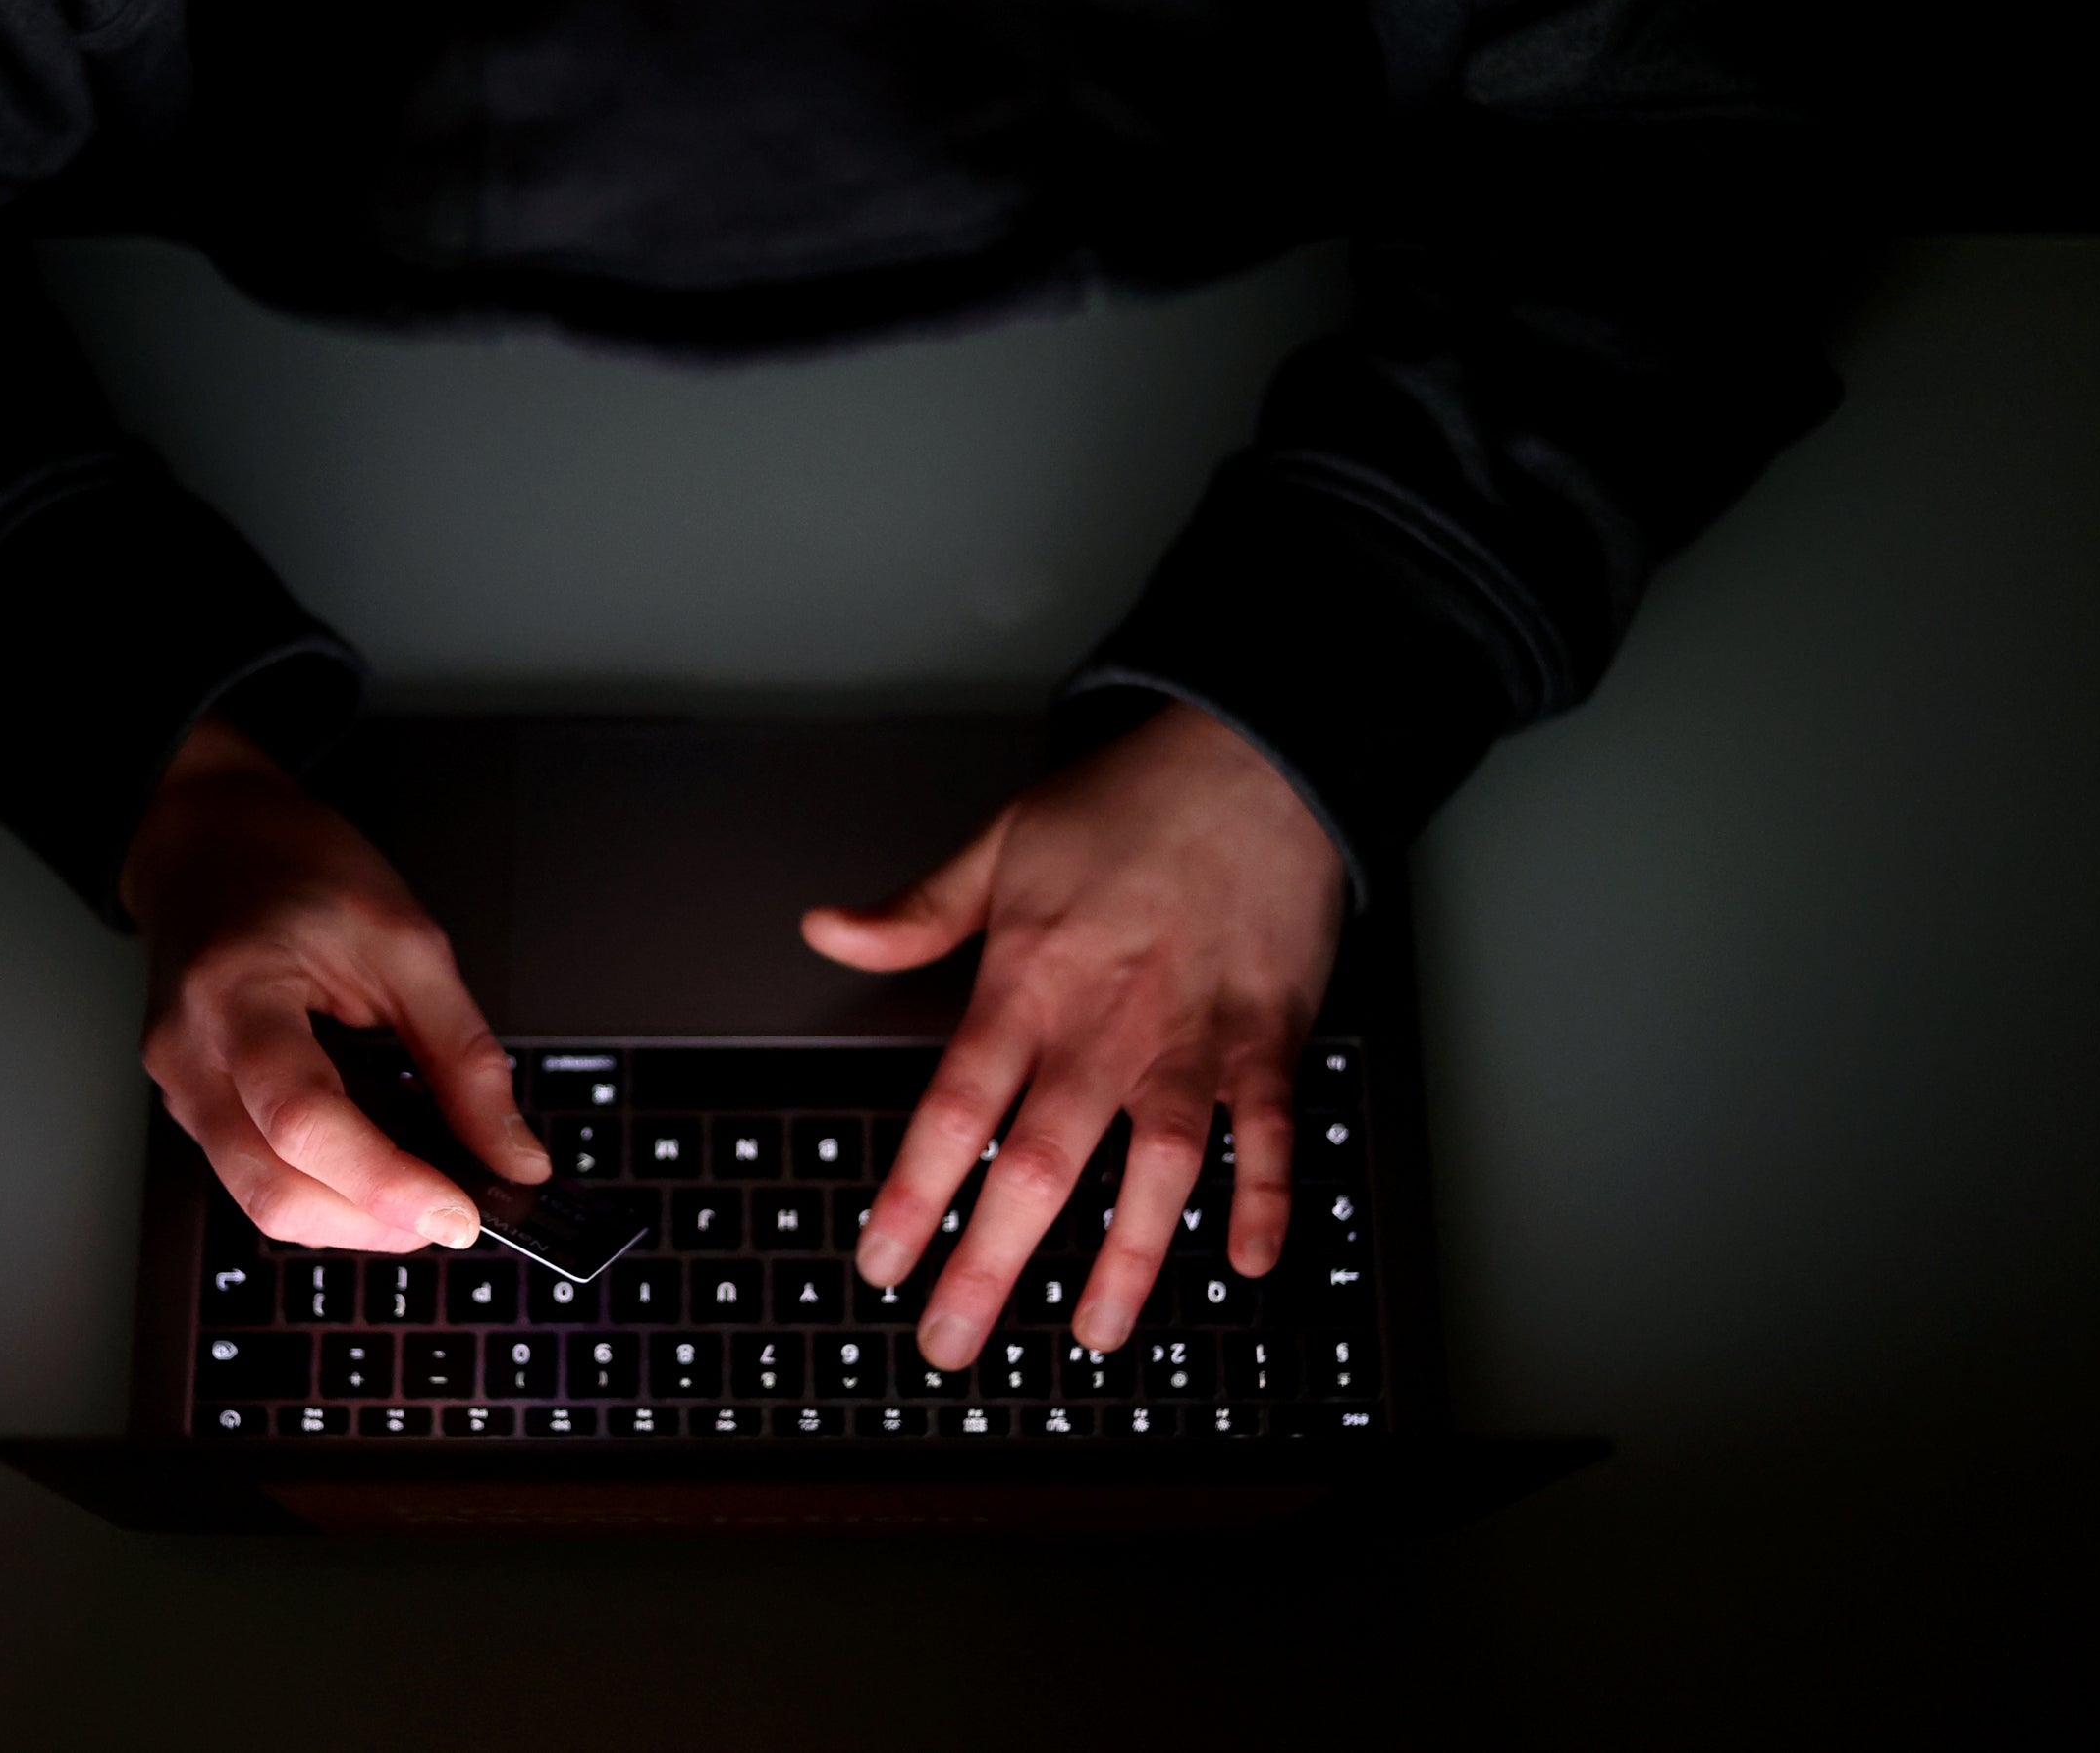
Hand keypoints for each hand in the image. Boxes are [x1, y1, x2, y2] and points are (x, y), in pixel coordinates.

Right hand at [121, 716, 548, 1251]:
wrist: (207, 839)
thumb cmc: (294, 869)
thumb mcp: (407, 941)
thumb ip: (463, 1058)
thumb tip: (512, 1154)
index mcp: (238, 995)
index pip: (306, 1121)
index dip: (387, 1184)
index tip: (460, 1214)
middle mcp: (191, 1057)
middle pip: (274, 1189)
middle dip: (375, 1222)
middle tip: (455, 1212)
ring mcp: (181, 1088)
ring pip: (263, 1201)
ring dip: (352, 1218)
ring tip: (424, 1189)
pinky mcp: (193, 1106)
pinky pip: (256, 1176)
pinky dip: (325, 1191)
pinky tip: (376, 1168)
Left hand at [801, 700, 1345, 1369]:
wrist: (1252, 757)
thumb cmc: (1128, 803)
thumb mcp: (1000, 844)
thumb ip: (915, 913)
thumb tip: (827, 932)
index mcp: (1028, 983)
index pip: (954, 1109)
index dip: (912, 1195)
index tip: (880, 1262)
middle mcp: (1105, 1024)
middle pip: (1037, 1165)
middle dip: (990, 1266)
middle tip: (953, 1341)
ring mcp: (1192, 1036)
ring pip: (1156, 1168)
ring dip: (1128, 1259)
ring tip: (1096, 1335)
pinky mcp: (1269, 1035)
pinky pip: (1271, 1131)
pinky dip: (1266, 1197)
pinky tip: (1246, 1261)